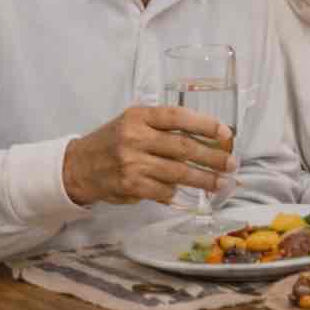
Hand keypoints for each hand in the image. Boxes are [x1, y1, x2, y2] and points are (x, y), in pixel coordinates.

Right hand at [62, 105, 235, 206]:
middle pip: (183, 147)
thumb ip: (164, 127)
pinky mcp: (129, 185)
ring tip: (221, 182)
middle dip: (213, 157)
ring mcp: (131, 162)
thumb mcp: (134, 122)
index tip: (226, 134)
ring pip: (178, 172)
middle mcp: (135, 137)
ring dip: (204, 179)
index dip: (205, 124)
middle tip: (232, 164)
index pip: (178, 116)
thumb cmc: (114, 141)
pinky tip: (189, 193)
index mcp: (139, 116)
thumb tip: (209, 140)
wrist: (77, 166)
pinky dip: (178, 192)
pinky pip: (164, 190)